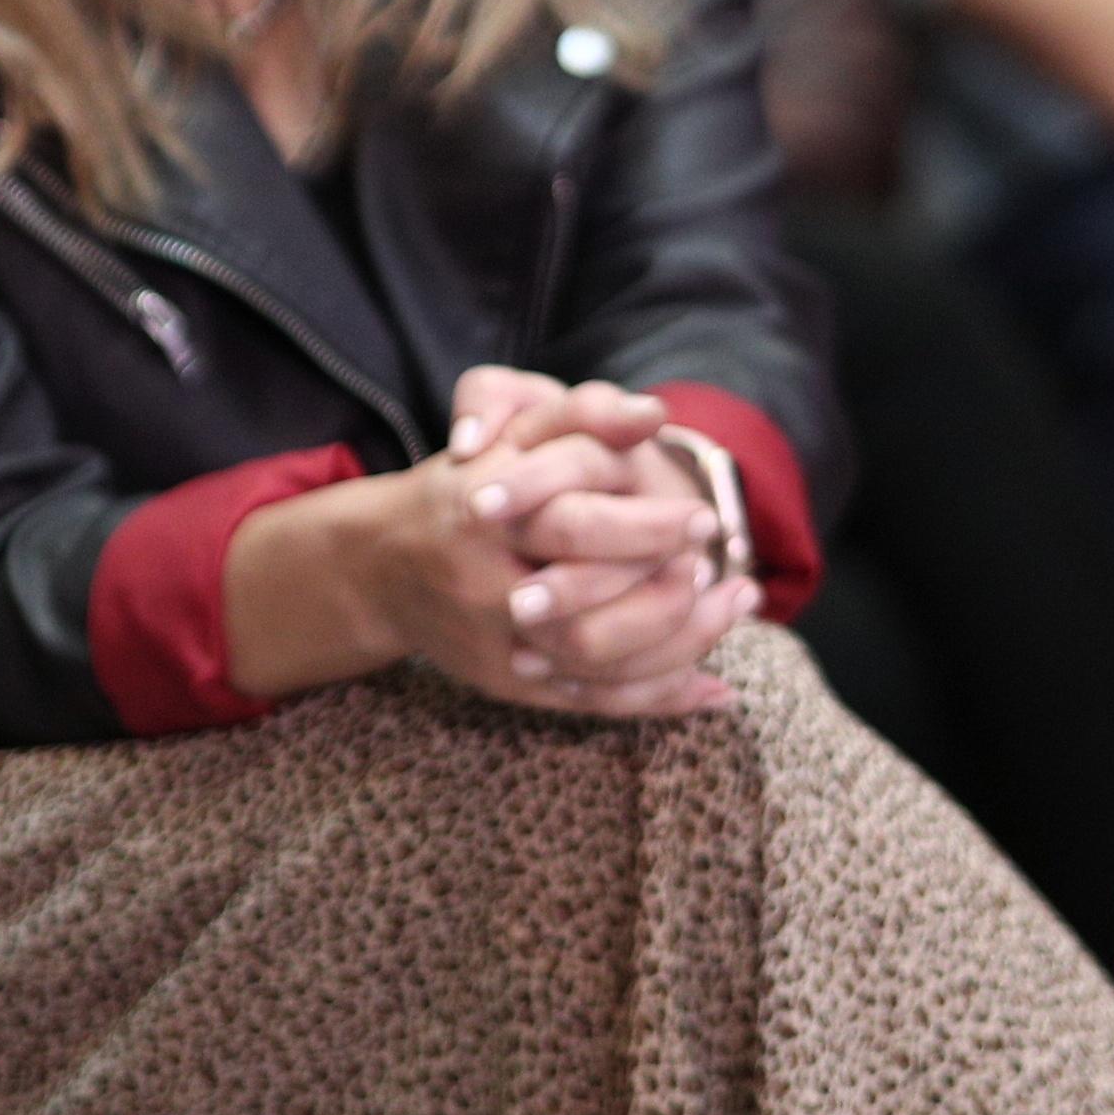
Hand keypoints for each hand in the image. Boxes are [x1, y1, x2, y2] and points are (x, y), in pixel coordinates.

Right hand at [451, 371, 753, 705]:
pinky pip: (594, 702)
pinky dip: (659, 697)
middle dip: (670, 595)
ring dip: (680, 645)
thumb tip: (654, 412)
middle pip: (588, 610)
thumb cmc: (463, 486)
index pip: (575, 529)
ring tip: (734, 608)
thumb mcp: (510, 435)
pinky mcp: (511, 685)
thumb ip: (581, 415)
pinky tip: (713, 687)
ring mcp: (495, 645)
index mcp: (481, 519)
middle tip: (731, 573)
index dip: (647, 528)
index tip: (704, 516)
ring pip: (598, 663)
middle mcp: (482, 588)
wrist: (379, 565)